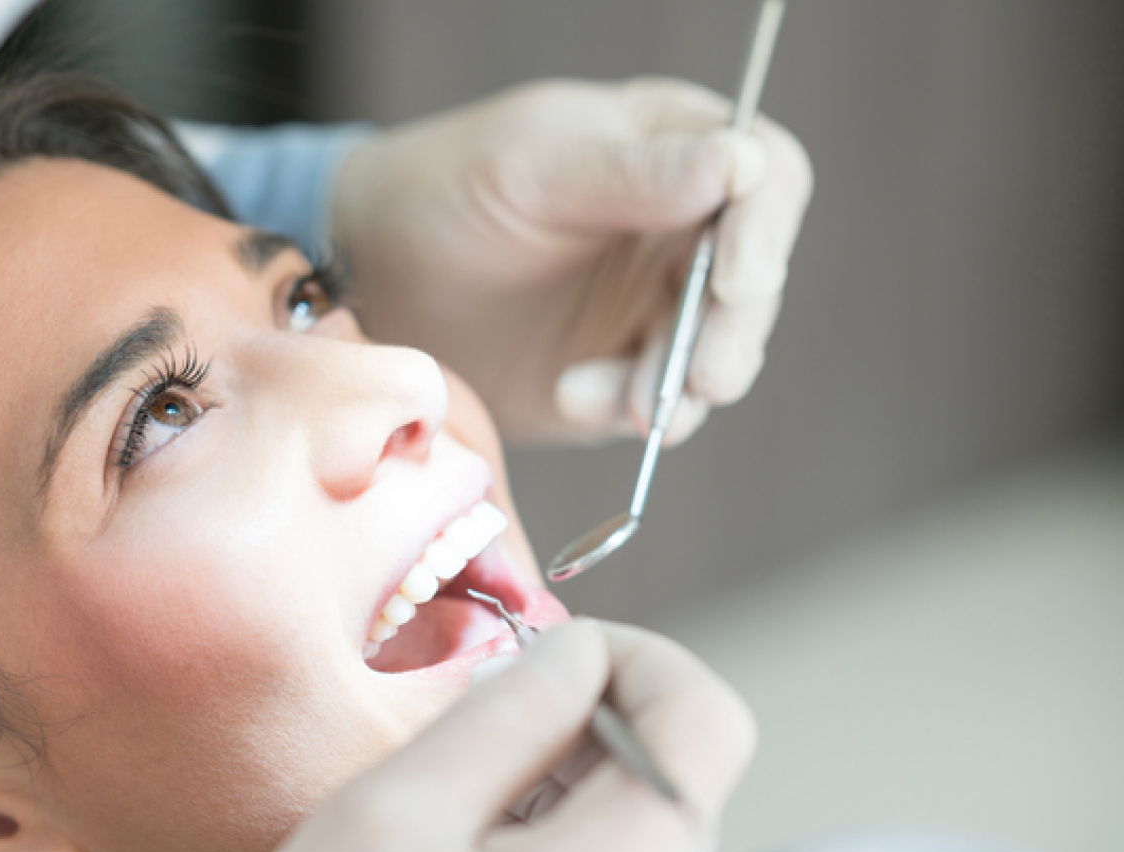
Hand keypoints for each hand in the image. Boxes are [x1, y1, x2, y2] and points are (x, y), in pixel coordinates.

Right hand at [233, 621, 755, 851]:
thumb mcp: (394, 816)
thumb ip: (505, 714)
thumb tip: (574, 649)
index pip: (708, 720)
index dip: (635, 656)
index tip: (554, 651)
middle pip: (676, 772)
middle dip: (589, 716)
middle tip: (487, 713)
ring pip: (642, 825)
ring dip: (567, 778)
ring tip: (464, 794)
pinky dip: (557, 839)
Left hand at [333, 79, 812, 444]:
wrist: (373, 280)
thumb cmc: (441, 193)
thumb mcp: (529, 170)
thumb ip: (631, 173)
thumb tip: (740, 164)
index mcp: (670, 150)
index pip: (764, 178)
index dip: (766, 231)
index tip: (736, 282)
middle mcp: (677, 230)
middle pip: (754, 283)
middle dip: (731, 335)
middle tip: (700, 380)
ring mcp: (653, 307)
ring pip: (718, 354)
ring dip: (681, 385)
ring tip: (622, 404)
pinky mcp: (621, 372)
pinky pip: (658, 403)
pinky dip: (629, 411)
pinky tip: (573, 396)